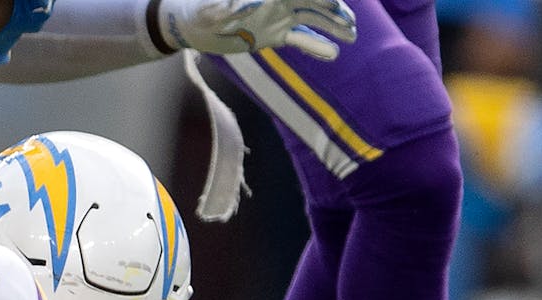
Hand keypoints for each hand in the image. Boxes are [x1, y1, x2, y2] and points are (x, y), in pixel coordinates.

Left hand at [156, 0, 357, 61]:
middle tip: (350, 22)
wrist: (189, 23)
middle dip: (332, 9)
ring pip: (313, 18)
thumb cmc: (197, 8)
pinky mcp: (275, 35)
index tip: (333, 3)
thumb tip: (245, 5)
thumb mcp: (209, 8)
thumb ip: (228, 6)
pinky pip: (300, 39)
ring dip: (332, 25)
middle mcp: (278, 0)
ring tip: (352, 36)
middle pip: (313, 1)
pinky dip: (315, 45)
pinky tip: (333, 53)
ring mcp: (279, 16)